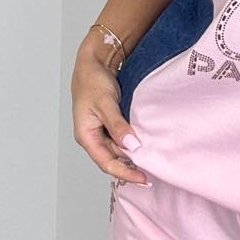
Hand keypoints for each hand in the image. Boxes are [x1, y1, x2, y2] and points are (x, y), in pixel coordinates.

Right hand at [70, 42, 150, 185]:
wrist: (95, 60)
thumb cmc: (92, 80)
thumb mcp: (105, 103)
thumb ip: (117, 126)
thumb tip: (131, 146)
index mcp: (86, 136)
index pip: (106, 163)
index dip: (125, 173)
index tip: (143, 179)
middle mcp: (93, 136)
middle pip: (114, 159)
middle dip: (131, 166)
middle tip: (153, 172)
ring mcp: (102, 130)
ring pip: (119, 149)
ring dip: (133, 154)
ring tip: (152, 160)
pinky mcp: (111, 123)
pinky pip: (122, 138)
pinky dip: (133, 142)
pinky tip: (146, 144)